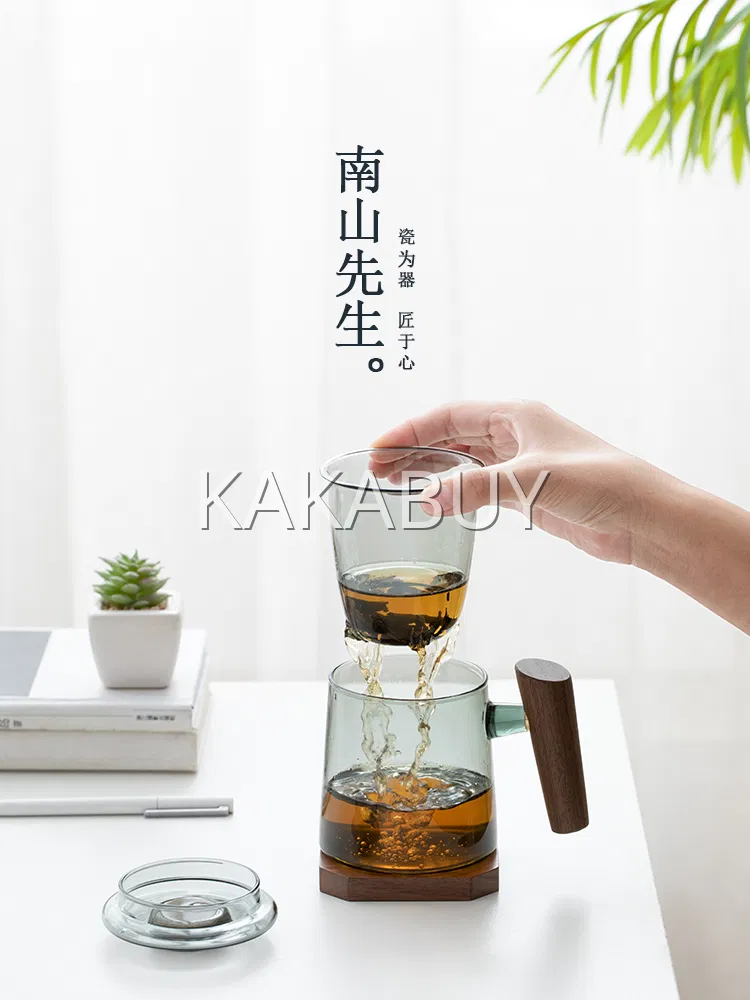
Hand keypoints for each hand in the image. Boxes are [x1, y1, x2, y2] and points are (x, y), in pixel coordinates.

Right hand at [372, 400, 664, 564]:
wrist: (641, 517)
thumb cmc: (601, 482)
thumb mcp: (532, 480)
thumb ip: (477, 488)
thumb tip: (428, 499)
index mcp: (515, 415)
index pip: (448, 416)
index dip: (410, 430)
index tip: (379, 449)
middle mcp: (514, 434)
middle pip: (449, 435)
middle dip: (412, 449)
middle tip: (377, 469)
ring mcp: (519, 462)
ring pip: (460, 460)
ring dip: (428, 469)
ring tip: (394, 482)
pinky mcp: (526, 490)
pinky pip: (477, 485)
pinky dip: (452, 490)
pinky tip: (434, 499)